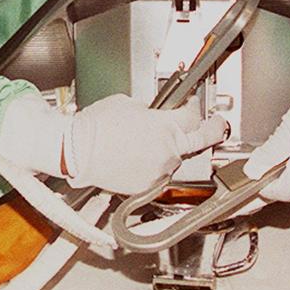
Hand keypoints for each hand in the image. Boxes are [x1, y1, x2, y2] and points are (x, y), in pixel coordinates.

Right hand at [66, 95, 228, 194]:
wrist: (75, 151)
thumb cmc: (95, 126)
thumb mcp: (129, 103)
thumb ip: (151, 110)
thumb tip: (157, 114)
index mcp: (166, 128)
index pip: (194, 117)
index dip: (194, 108)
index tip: (191, 105)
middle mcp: (168, 153)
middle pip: (198, 141)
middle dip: (210, 131)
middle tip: (215, 125)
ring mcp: (158, 172)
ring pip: (175, 158)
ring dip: (170, 149)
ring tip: (148, 140)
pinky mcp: (145, 186)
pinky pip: (157, 173)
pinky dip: (152, 164)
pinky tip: (136, 154)